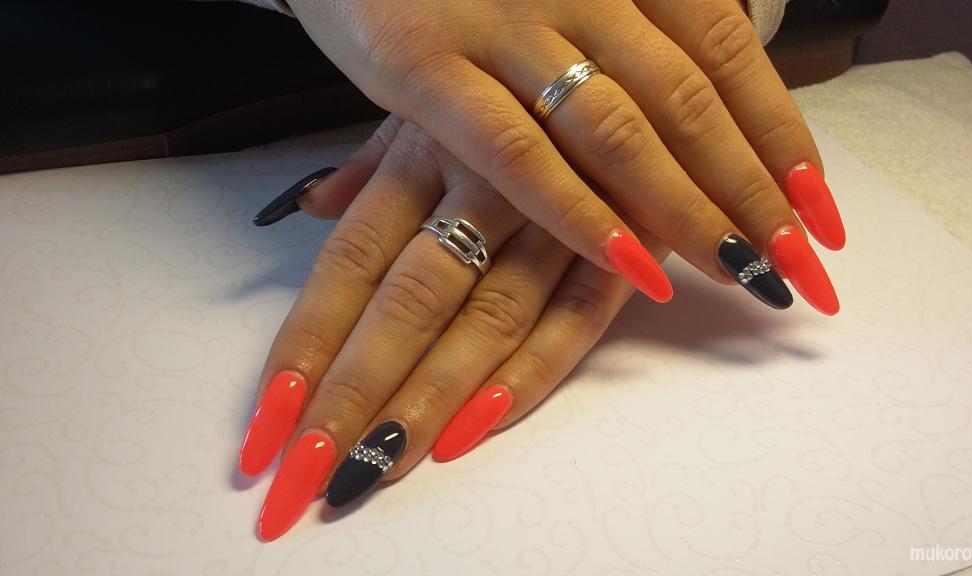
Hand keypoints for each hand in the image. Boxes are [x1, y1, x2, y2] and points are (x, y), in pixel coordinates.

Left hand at [240, 117, 670, 540]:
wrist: (657, 52)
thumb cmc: (527, 88)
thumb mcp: (440, 103)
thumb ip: (373, 163)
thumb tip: (312, 209)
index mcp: (426, 148)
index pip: (349, 260)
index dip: (305, 344)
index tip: (265, 422)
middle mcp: (484, 183)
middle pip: (408, 301)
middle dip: (353, 392)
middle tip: (308, 472)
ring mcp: (559, 216)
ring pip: (486, 319)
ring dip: (428, 399)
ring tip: (376, 468)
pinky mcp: (627, 243)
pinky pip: (575, 319)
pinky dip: (528, 375)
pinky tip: (473, 431)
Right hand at [286, 0, 843, 309]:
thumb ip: (631, 38)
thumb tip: (714, 120)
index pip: (727, 49)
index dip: (780, 131)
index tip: (822, 209)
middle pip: (690, 101)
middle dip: (754, 189)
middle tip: (802, 265)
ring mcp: (503, 24)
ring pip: (618, 130)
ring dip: (688, 210)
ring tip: (741, 275)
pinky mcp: (425, 66)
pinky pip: (516, 152)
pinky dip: (579, 212)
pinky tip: (633, 265)